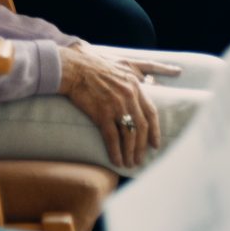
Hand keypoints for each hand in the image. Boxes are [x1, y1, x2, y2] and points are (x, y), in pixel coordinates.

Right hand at [58, 46, 178, 168]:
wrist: (74, 68)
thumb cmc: (93, 67)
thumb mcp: (119, 69)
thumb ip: (132, 82)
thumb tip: (140, 95)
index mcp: (135, 85)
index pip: (151, 112)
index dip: (155, 131)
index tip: (155, 144)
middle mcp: (129, 96)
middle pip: (142, 127)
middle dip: (142, 146)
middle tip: (140, 159)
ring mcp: (116, 105)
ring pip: (129, 135)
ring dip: (130, 152)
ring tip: (129, 163)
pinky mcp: (102, 113)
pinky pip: (112, 137)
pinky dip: (116, 151)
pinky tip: (116, 160)